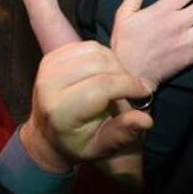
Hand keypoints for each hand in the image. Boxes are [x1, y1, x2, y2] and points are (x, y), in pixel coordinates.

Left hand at [21, 41, 153, 171]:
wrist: (47, 135)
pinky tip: (106, 72)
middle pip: (98, 64)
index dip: (127, 85)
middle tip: (132, 89)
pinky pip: (86, 46)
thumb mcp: (100, 147)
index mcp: (60, 110)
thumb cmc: (77, 142)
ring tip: (119, 81)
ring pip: (94, 51)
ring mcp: (48, 67)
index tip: (144, 92)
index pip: (100, 87)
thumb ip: (122, 133)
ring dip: (114, 63)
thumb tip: (145, 120)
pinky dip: (103, 55)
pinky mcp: (52, 55)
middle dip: (123, 74)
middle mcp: (49, 85)